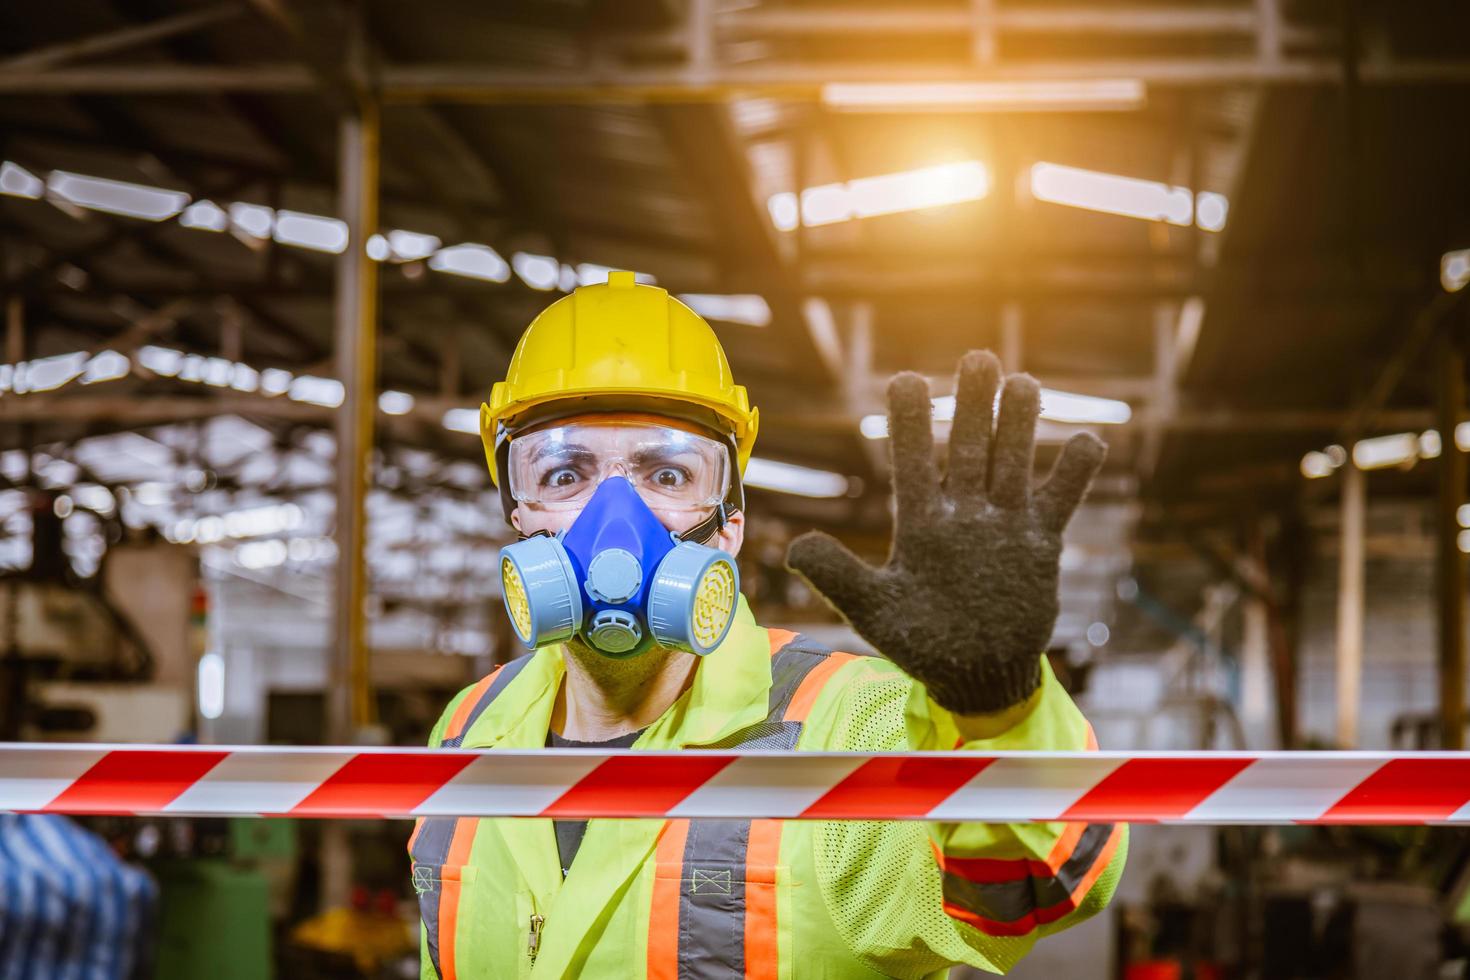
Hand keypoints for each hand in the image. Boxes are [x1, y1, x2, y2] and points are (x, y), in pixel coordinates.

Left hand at [785, 350, 1105, 715]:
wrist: (975, 673)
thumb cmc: (920, 641)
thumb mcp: (872, 611)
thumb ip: (838, 576)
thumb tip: (793, 549)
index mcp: (921, 524)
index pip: (913, 463)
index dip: (910, 422)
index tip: (905, 379)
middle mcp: (963, 515)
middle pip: (968, 449)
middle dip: (973, 406)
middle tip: (979, 360)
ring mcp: (1003, 525)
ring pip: (1013, 463)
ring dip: (1019, 426)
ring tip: (1024, 383)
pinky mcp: (1039, 544)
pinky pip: (1060, 501)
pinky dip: (1075, 474)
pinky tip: (1089, 440)